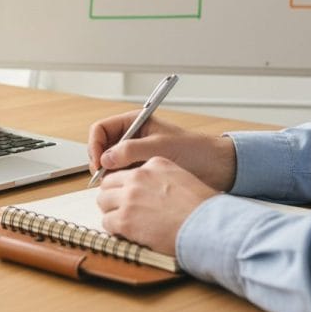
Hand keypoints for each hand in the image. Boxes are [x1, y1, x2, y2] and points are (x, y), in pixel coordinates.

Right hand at [87, 112, 237, 191]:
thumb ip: (131, 150)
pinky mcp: (141, 171)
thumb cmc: (193, 149)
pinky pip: (121, 177)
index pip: (101, 129)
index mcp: (134, 122)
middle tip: (105, 176)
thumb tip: (106, 159)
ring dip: (110, 174)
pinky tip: (130, 189)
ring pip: (109, 165)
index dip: (95, 145)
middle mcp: (131, 138)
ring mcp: (135, 155)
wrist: (215, 167)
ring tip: (120, 183)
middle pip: (101, 148)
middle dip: (100, 162)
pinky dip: (121, 183)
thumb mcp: (160, 147)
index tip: (99, 161)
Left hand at [96, 157, 218, 255]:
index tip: (129, 195)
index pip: (127, 171)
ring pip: (103, 201)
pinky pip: (107, 222)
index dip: (126, 185)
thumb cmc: (203, 207)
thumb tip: (154, 190)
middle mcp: (139, 176)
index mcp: (155, 164)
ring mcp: (130, 197)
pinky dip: (114, 229)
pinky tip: (127, 233)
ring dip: (111, 212)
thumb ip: (163, 178)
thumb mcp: (184, 178)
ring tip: (123, 222)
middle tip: (120, 208)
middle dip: (113, 196)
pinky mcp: (125, 219)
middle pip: (109, 183)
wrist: (207, 225)